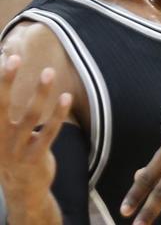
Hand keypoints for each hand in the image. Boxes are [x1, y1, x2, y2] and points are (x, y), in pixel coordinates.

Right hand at [0, 55, 71, 209]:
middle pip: (1, 106)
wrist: (22, 192)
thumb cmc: (14, 155)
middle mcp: (0, 139)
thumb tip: (8, 86)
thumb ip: (5, 114)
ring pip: (31, 115)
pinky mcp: (35, 157)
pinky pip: (50, 132)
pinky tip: (66, 97)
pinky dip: (58, 113)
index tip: (2, 56)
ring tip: (48, 71)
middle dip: (6, 81)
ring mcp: (17, 149)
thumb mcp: (3, 136)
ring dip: (40, 92)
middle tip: (13, 58)